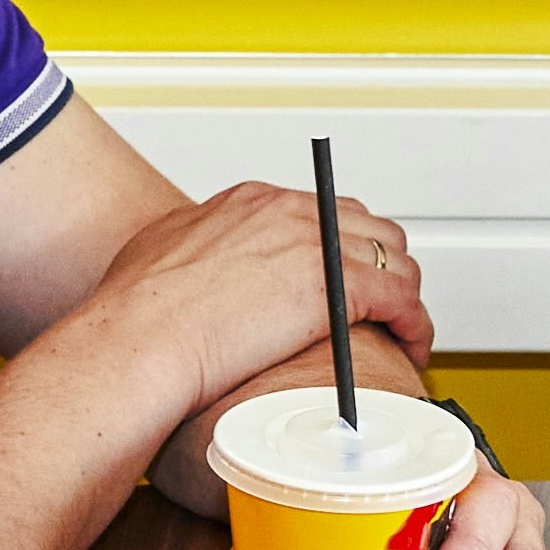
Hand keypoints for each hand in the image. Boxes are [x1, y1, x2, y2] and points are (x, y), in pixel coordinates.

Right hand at [90, 179, 440, 432]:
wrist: (137, 339)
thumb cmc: (135, 315)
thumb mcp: (161, 256)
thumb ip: (191, 251)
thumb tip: (193, 268)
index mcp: (252, 203)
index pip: (322, 210)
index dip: (341, 248)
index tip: (343, 278)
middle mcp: (290, 211)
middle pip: (367, 227)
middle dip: (381, 266)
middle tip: (382, 306)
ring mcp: (316, 243)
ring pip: (394, 258)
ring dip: (404, 295)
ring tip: (402, 330)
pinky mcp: (336, 285)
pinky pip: (401, 298)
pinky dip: (414, 322)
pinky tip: (410, 346)